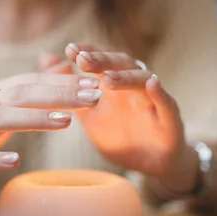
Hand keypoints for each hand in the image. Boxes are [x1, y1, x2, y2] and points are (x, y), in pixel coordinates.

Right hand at [0, 73, 101, 199]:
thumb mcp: (1, 110)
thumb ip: (28, 93)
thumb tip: (61, 68)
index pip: (31, 80)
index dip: (63, 81)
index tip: (95, 83)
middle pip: (20, 93)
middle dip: (58, 93)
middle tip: (92, 97)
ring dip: (33, 118)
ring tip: (65, 121)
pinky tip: (16, 160)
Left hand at [41, 45, 197, 191]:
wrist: (150, 165)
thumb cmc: (119, 135)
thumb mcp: (88, 113)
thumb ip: (69, 89)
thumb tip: (46, 59)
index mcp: (115, 83)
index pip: (102, 60)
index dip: (88, 52)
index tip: (69, 50)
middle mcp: (134, 85)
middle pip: (121, 64)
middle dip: (102, 60)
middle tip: (82, 59)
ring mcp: (153, 100)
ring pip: (143, 79)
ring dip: (125, 77)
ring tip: (107, 78)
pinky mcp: (170, 118)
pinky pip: (167, 102)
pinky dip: (160, 92)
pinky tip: (152, 84)